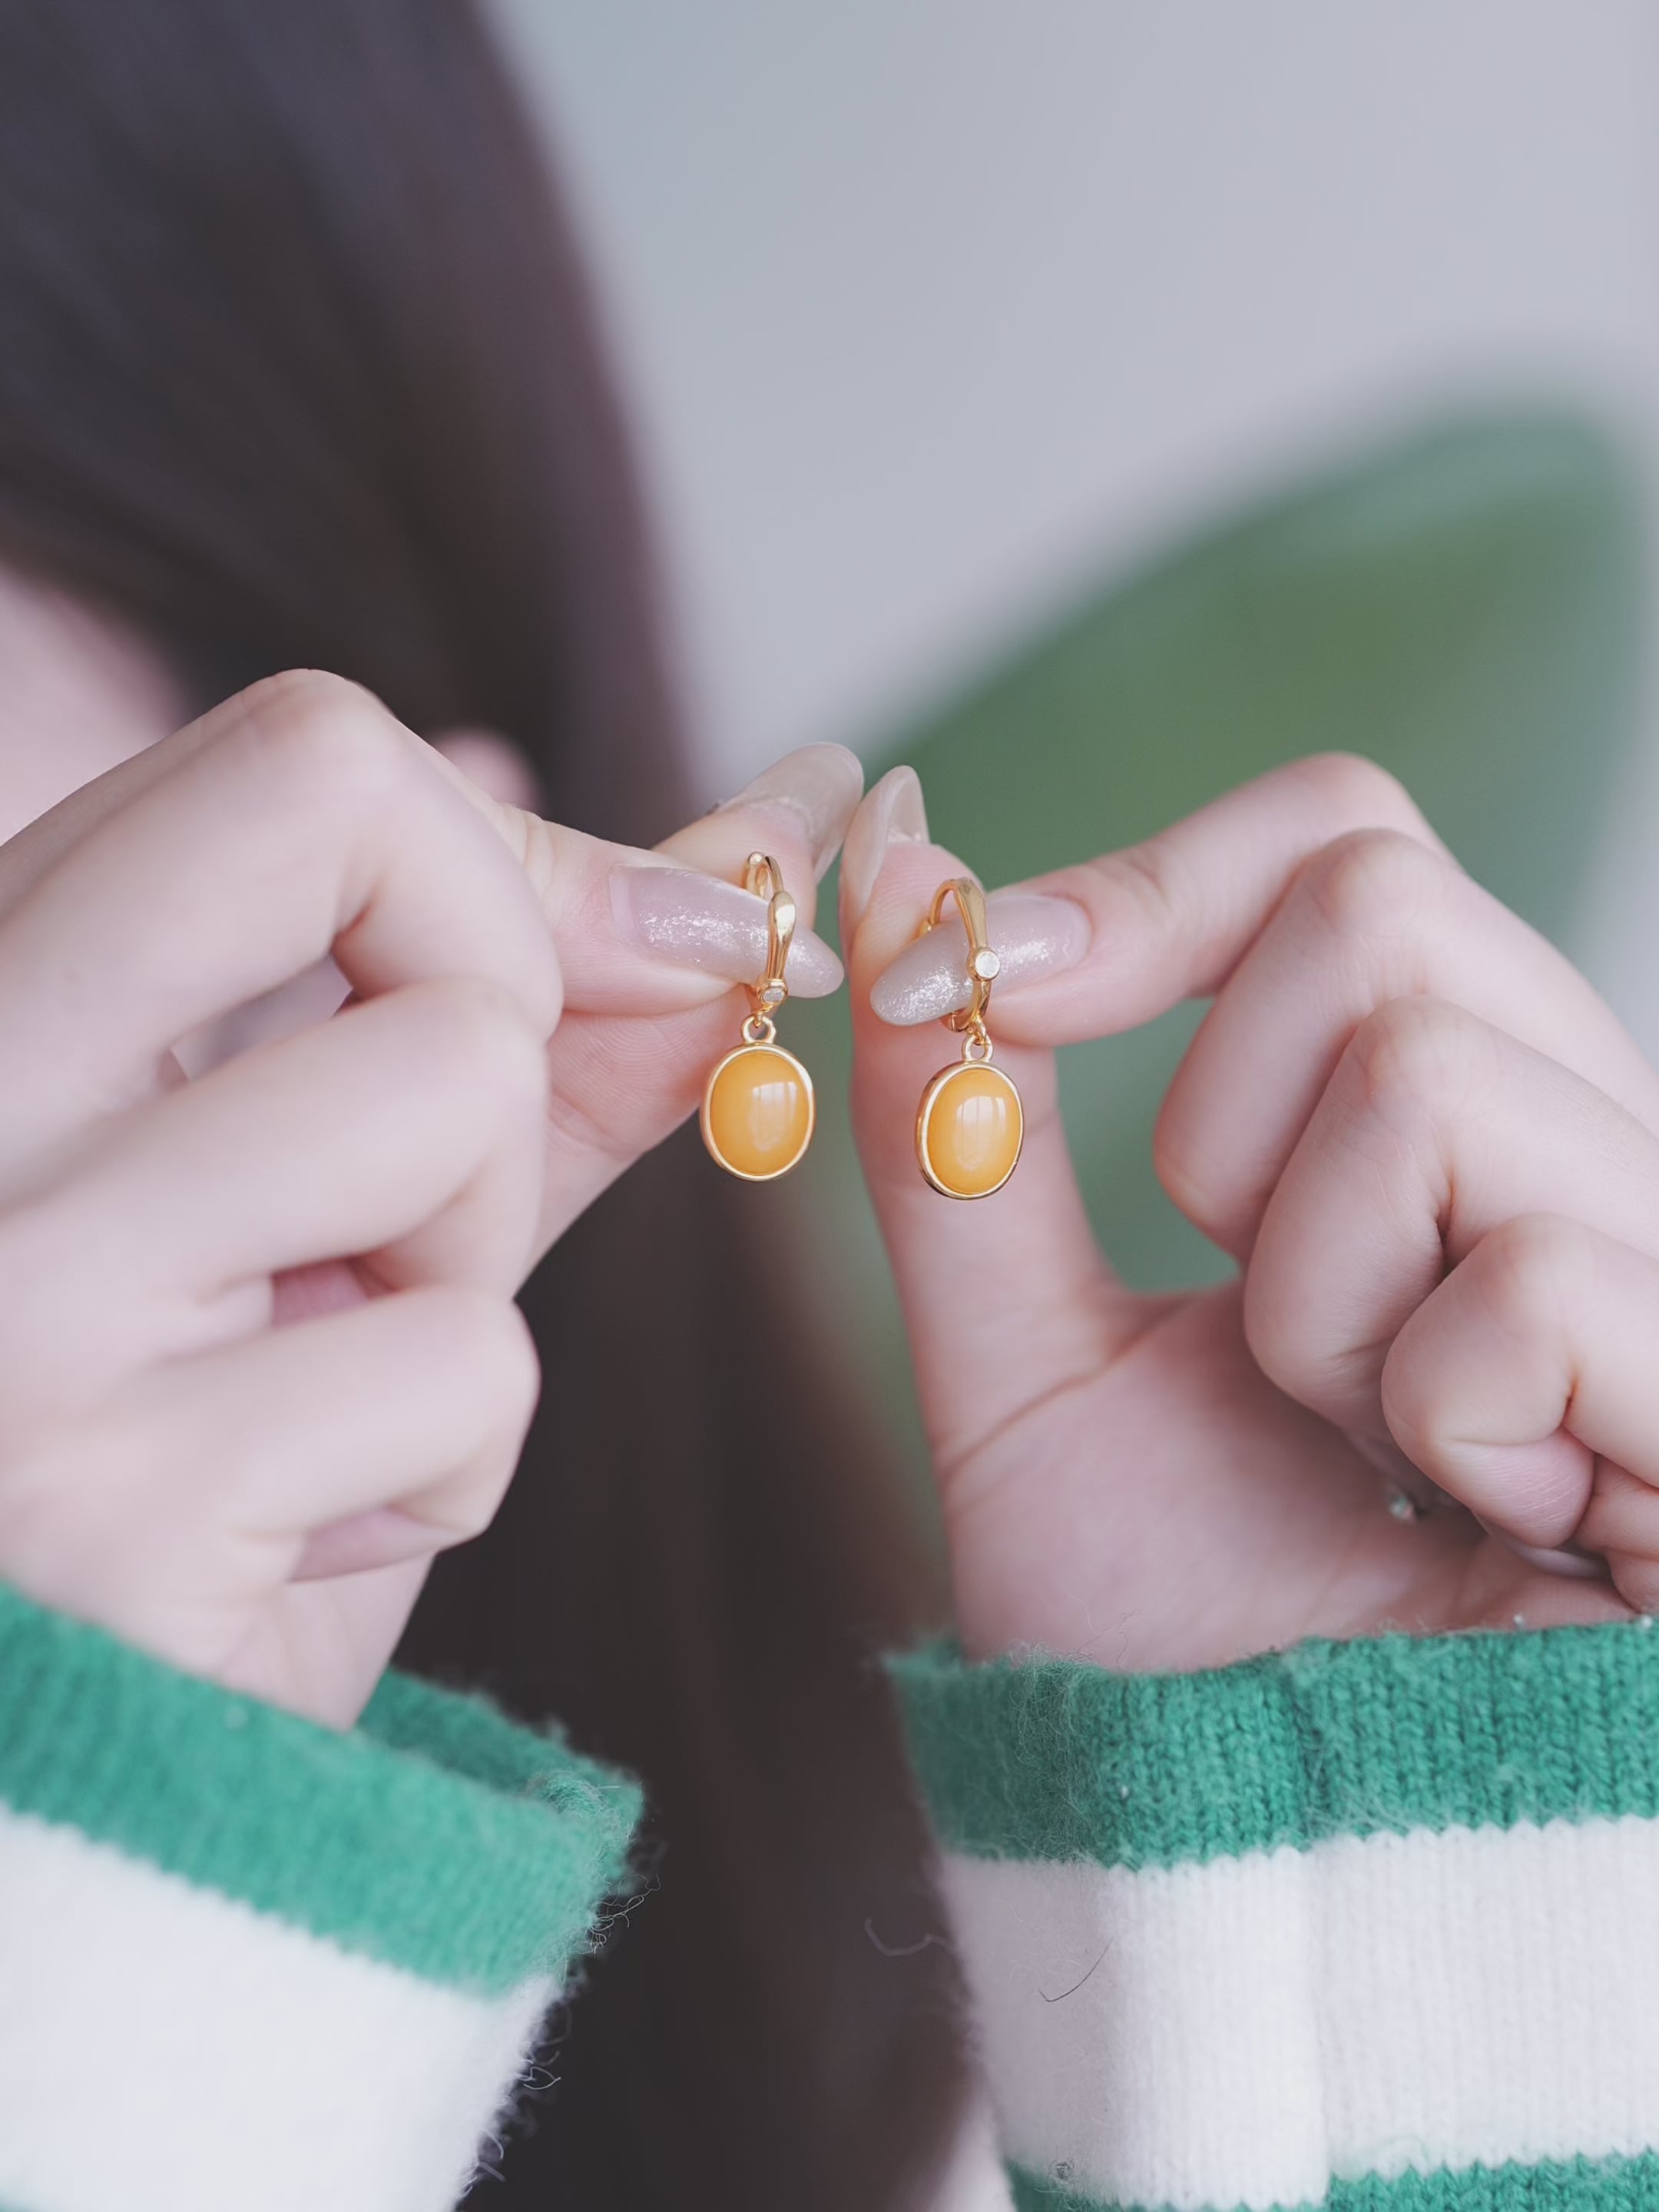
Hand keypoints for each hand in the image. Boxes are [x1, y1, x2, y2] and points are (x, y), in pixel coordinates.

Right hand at [0, 669, 856, 1724]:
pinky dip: (446, 1463)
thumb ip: (515, 1048)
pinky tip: (294, 1539)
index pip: (283, 761)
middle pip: (336, 806)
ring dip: (465, 1268)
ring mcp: (13, 1293)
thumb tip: (715, 862)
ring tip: (322, 1390)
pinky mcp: (111, 1495)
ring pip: (452, 1090)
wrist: (57, 1800)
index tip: (639, 958)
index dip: (509, 859)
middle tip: (446, 1157)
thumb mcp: (334, 1225)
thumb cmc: (185, 1484)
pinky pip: (466, 1364)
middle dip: (495, 974)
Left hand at [843, 755, 1658, 1671]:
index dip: (1154, 886)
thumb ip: (965, 1138)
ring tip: (1395, 1459)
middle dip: (1230, 1144)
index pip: (1347, 841)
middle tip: (1277, 1351)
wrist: (1279, 1902)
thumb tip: (898, 865)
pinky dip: (1445, 1423)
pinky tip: (1500, 1522)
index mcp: (1439, 1121)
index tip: (979, 980)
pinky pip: (1527, 1283)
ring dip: (1321, 1314)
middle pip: (1378, 909)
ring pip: (1428, 1081)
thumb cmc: (1181, 1658)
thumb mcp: (1030, 1374)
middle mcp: (1587, 1141)